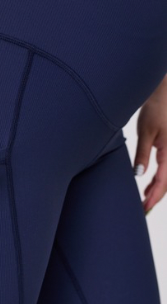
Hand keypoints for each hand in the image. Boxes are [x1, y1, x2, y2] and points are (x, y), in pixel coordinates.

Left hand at [133, 74, 166, 214]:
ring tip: (144, 200)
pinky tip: (150, 185)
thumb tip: (139, 175)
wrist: (164, 94)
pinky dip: (159, 180)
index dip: (153, 197)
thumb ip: (143, 154)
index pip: (163, 181)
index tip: (144, 208)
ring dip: (158, 190)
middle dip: (155, 197)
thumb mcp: (146, 132)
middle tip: (142, 209)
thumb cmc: (156, 110)